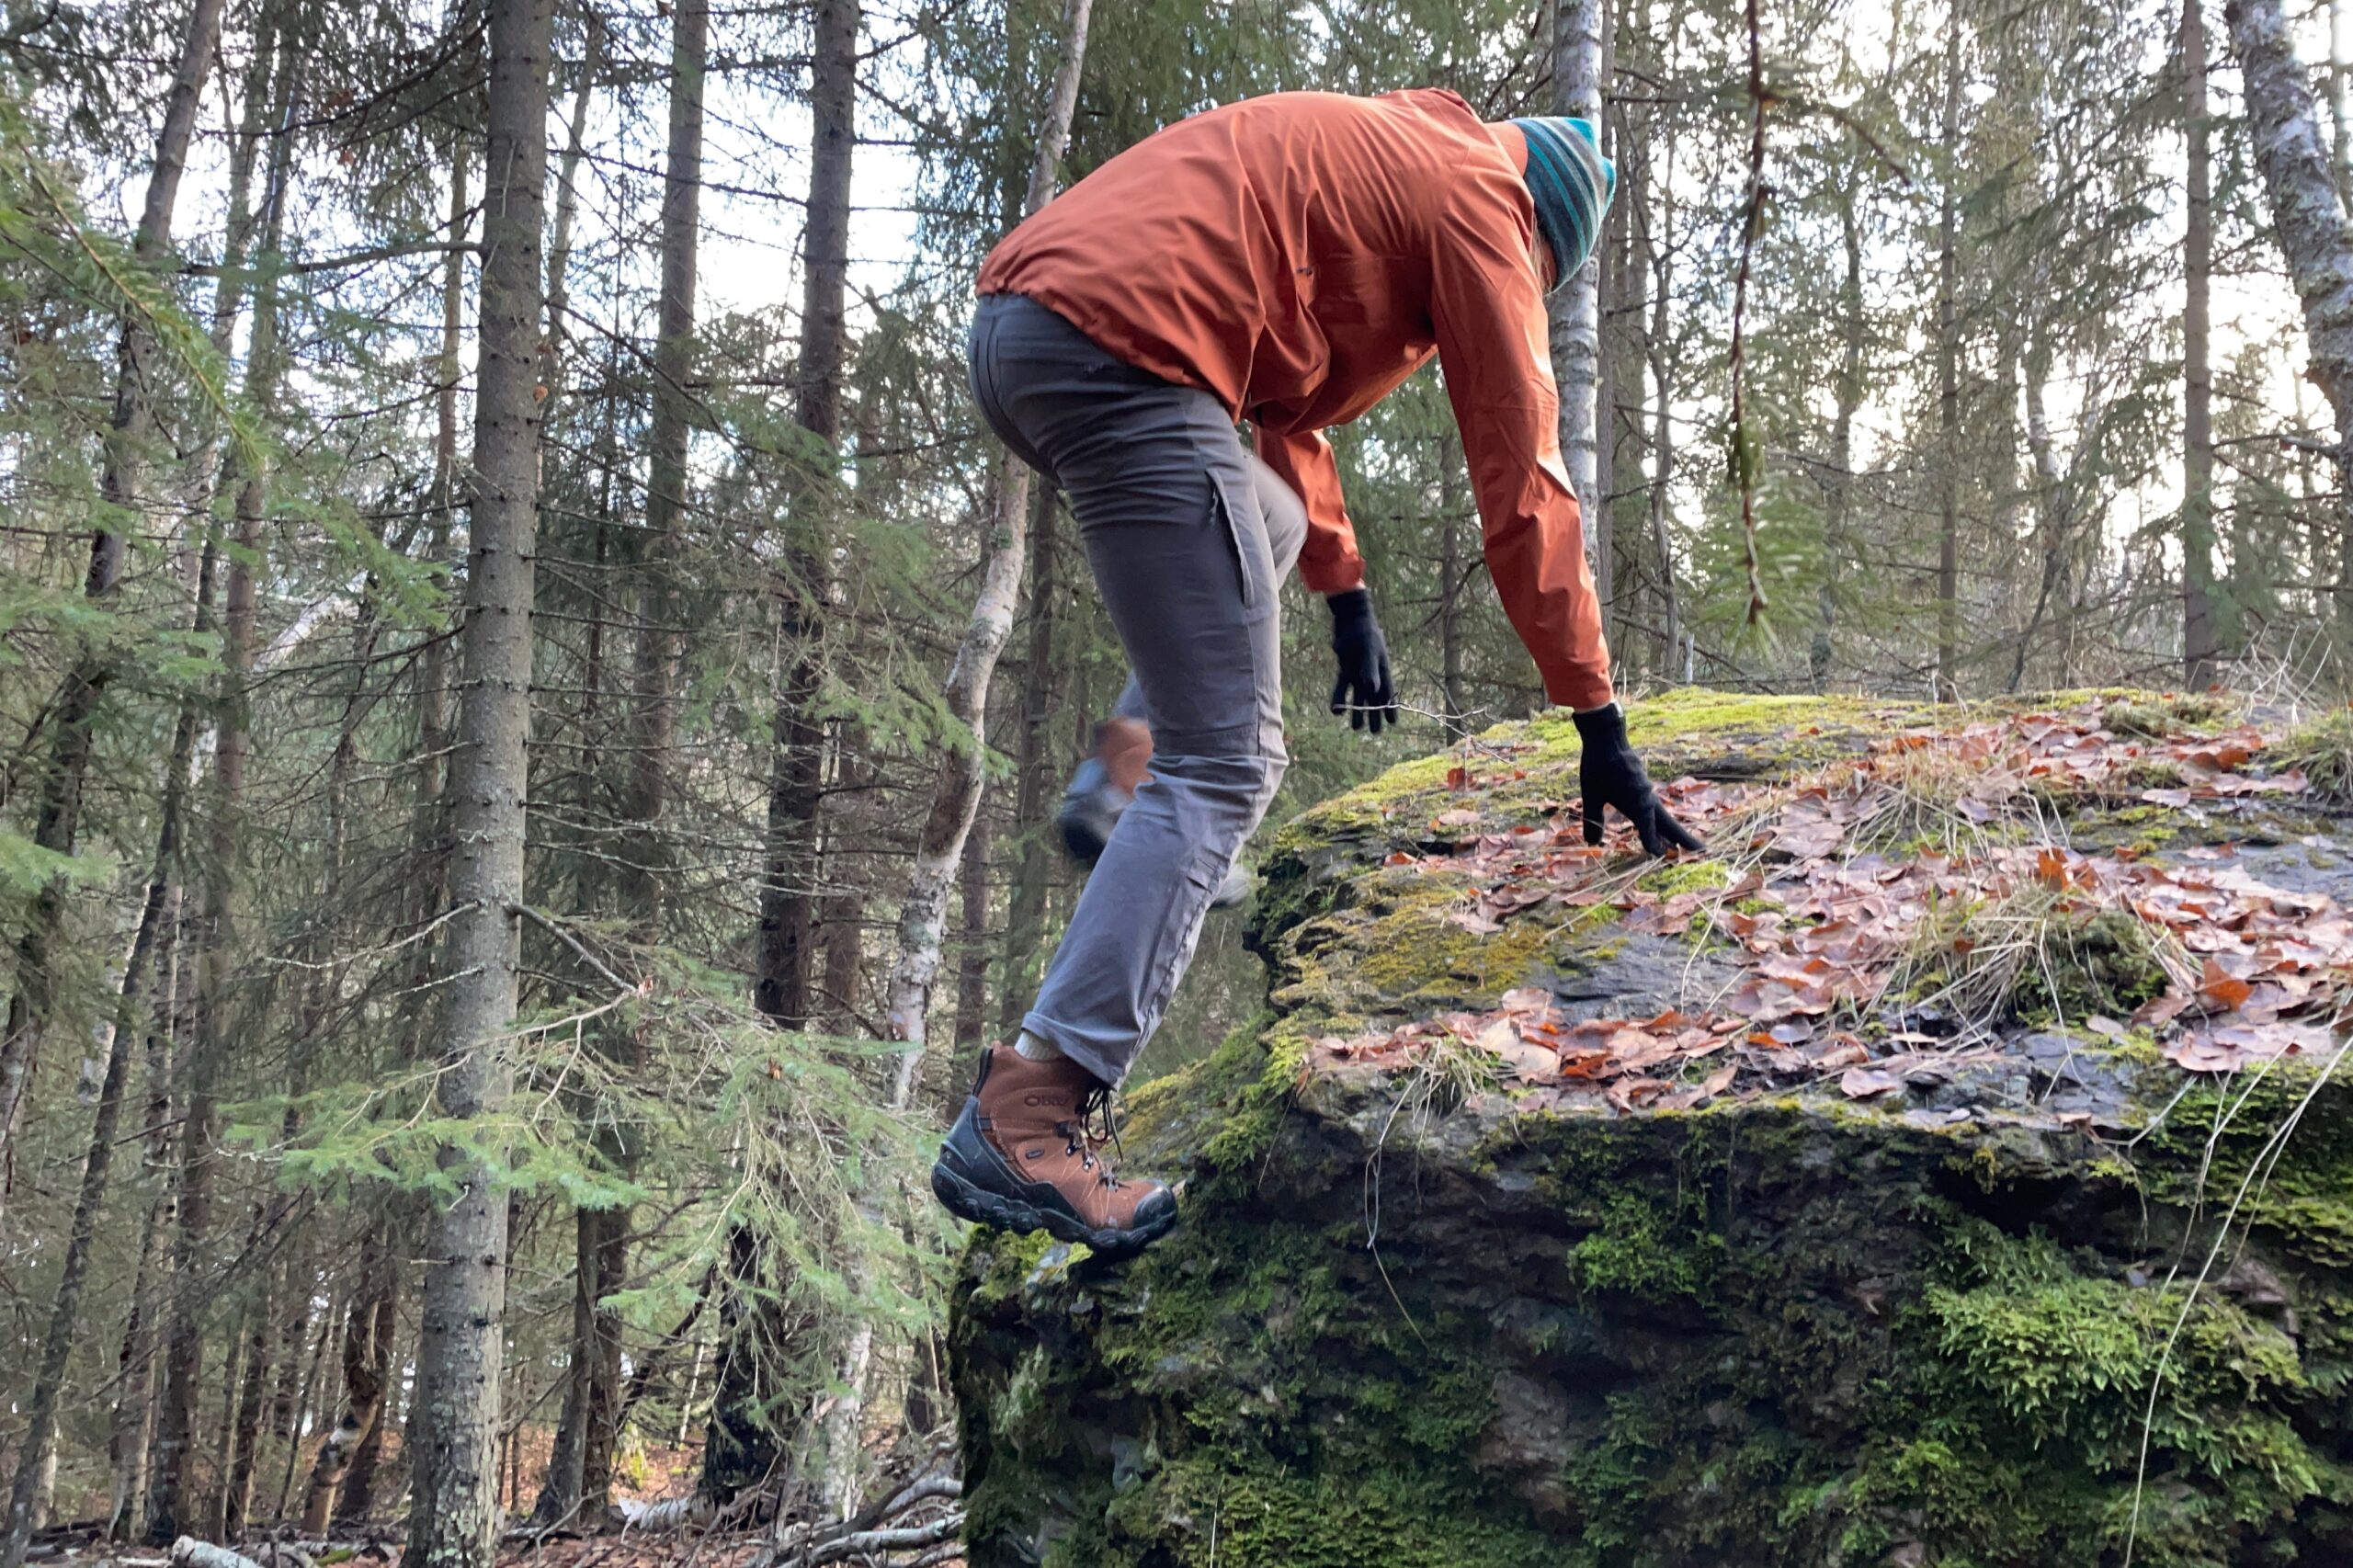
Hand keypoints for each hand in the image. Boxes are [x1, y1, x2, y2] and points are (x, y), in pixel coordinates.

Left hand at [1326, 589, 1398, 733]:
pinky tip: (1336, 711)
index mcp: (1383, 670)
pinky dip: (1340, 698)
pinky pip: (1342, 688)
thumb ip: (1370, 670)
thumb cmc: (1365, 634)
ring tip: (1355, 728)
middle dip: (1374, 715)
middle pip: (1374, 699)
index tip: (1393, 723)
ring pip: (1358, 697)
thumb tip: (1373, 689)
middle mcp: (1371, 674)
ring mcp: (1357, 673)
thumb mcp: (1369, 651)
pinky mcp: (1345, 670)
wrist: (1350, 621)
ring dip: (1357, 711)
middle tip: (1375, 732)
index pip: (1389, 693)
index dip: (1391, 708)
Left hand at [1575, 702, 1700, 856]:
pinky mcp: (1644, 786)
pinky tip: (1661, 825)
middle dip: (1684, 839)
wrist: (1608, 738)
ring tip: (1684, 845)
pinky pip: (1657, 807)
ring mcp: (1648, 792)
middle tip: (1702, 852)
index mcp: (1637, 804)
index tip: (1660, 856)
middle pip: (1668, 823)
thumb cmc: (1598, 766)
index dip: (1653, 844)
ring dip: (1674, 831)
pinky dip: (1663, 820)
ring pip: (1664, 815)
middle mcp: (1647, 799)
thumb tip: (1591, 842)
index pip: (1649, 830)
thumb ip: (1592, 819)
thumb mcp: (1591, 794)